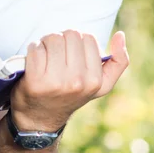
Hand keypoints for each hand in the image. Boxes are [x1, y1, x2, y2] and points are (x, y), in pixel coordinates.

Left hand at [11, 30, 128, 130]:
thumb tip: (120, 35)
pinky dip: (33, 48)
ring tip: (46, 54)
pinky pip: (35, 47)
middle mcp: (77, 81)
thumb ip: (117, 62)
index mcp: (95, 80)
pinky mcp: (35, 80)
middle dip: (62, 38)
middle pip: (70, 34)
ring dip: (46, 41)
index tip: (71, 52)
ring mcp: (56, 81)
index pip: (88, 37)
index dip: (78, 41)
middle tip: (57, 52)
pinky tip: (35, 60)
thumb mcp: (101, 84)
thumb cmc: (71, 95)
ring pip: (53, 38)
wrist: (41, 117)